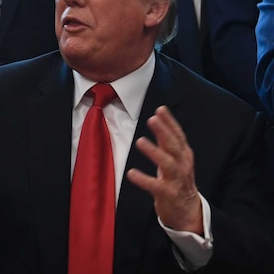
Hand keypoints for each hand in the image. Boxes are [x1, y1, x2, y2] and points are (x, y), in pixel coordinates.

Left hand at [126, 105, 202, 233]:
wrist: (188, 210)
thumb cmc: (178, 179)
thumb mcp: (174, 158)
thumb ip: (166, 140)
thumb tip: (157, 117)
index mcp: (184, 155)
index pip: (178, 135)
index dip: (170, 122)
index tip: (160, 109)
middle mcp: (182, 165)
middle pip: (174, 146)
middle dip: (164, 132)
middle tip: (152, 119)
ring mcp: (177, 180)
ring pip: (168, 164)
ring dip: (154, 152)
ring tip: (140, 141)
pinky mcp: (168, 194)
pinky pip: (155, 186)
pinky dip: (143, 179)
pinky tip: (131, 173)